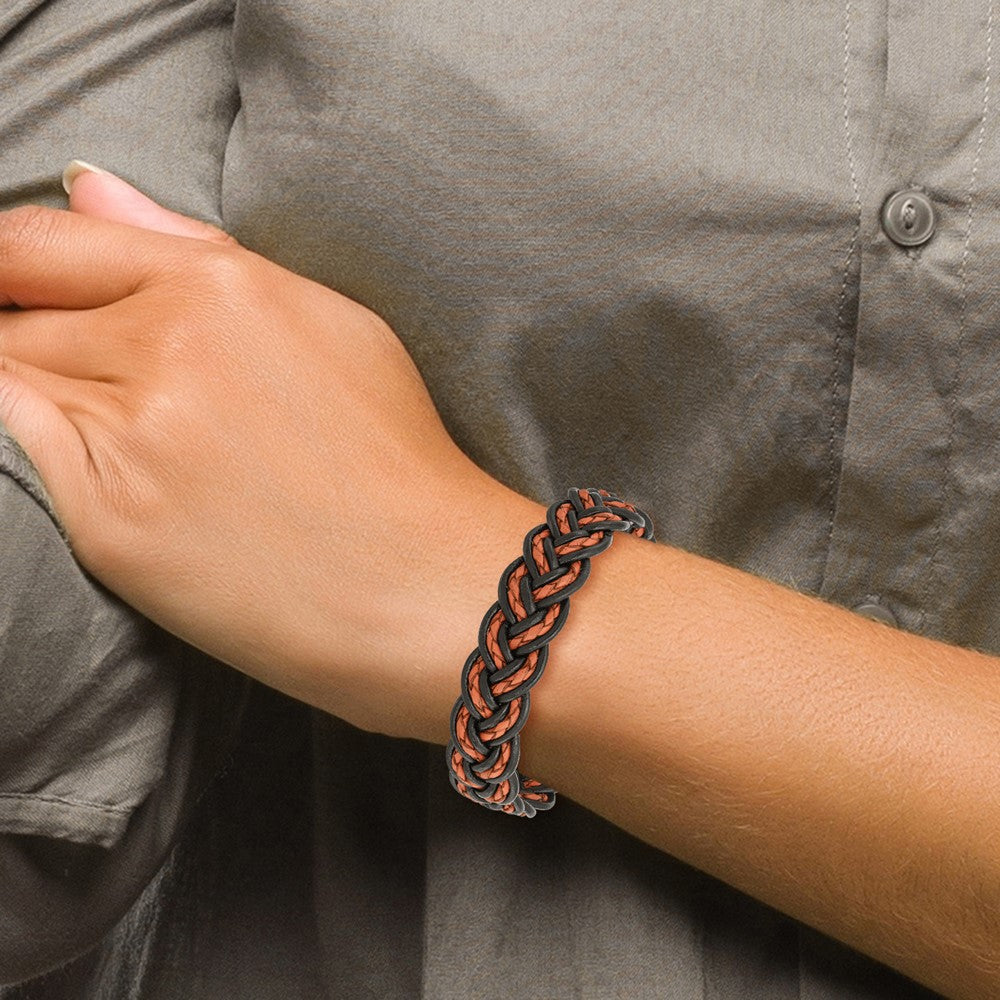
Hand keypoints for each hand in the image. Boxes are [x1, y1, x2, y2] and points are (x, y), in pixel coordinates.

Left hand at [0, 166, 510, 737]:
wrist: (425, 586)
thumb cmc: (396, 457)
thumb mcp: (329, 322)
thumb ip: (195, 249)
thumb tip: (90, 189)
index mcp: (222, 288)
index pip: (44, 243)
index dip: (11, 266)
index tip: (21, 293)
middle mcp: (167, 348)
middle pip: (17, 314)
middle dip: (29, 336)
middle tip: (103, 388)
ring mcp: (133, 437)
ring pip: (10, 381)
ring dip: (42, 397)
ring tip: (131, 438)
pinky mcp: (109, 524)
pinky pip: (21, 456)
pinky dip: (38, 450)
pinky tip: (115, 472)